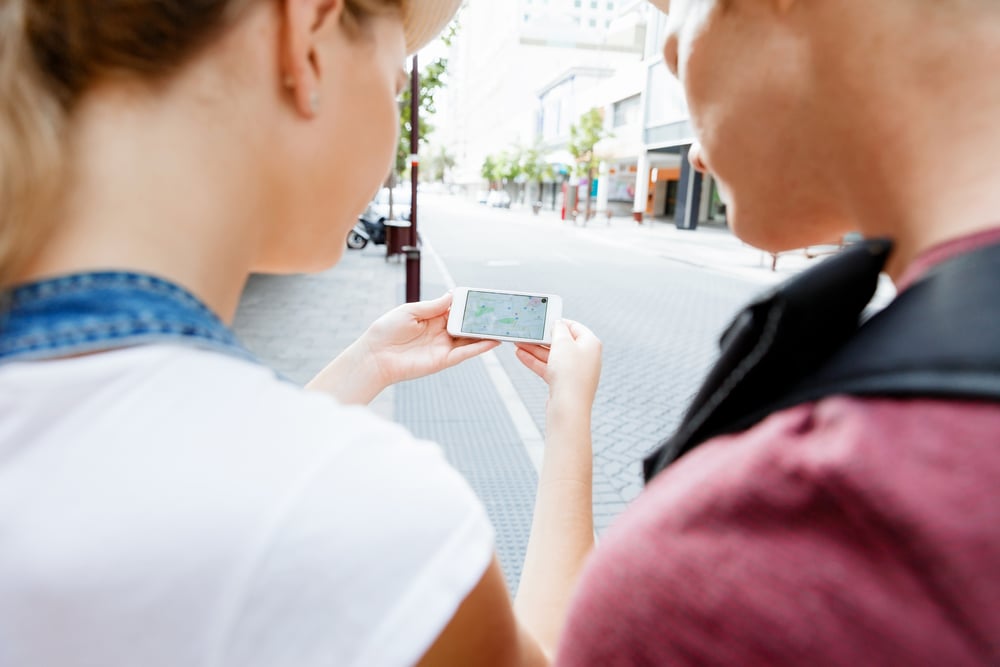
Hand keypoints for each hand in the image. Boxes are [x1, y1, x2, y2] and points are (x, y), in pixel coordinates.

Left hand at [361, 292, 499, 384]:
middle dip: (482, 318)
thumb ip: (434, 305)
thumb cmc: (387, 331)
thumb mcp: (410, 311)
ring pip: (470, 338)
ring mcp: (443, 347)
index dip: (469, 304)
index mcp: (432, 317)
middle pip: (467, 323)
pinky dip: (480, 347)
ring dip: (486, 333)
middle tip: (501, 310)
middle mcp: (440, 332)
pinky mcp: (443, 361)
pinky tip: (493, 341)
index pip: (456, 309)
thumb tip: (453, 295)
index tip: (485, 297)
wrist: (375, 356)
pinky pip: (466, 353)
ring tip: (504, 326)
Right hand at [515, 319, 601, 417]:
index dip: (558, 322)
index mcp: (591, 344)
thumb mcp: (563, 342)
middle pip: (561, 342)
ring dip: (534, 349)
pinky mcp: (564, 383)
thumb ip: (559, 329)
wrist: (568, 407)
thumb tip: (558, 324)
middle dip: (542, 338)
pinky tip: (520, 355)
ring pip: (552, 356)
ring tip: (517, 343)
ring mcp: (574, 371)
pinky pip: (548, 368)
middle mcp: (585, 357)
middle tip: (527, 332)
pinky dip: (535, 361)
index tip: (544, 320)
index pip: (574, 326)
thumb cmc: (570, 372)